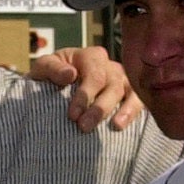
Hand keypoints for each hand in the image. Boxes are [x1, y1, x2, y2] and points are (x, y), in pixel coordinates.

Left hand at [28, 46, 142, 132]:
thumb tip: (70, 74)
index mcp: (91, 56)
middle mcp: (110, 66)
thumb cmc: (51, 77)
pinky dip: (134, 111)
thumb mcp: (44, 68)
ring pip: (129, 92)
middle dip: (99, 108)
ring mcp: (122, 80)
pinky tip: (124, 125)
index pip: (94, 75)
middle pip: (112, 85)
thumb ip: (52, 69)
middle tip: (84, 127)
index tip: (73, 115)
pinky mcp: (130, 94)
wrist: (56, 88)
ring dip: (124, 110)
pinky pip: (139, 100)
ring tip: (115, 126)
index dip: (85, 95)